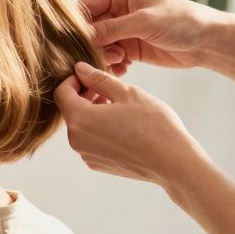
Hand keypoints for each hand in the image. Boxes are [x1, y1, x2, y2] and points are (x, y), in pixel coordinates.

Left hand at [54, 62, 206, 186]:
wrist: (173, 162)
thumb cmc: (152, 124)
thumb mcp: (127, 93)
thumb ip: (98, 79)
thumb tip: (79, 68)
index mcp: (80, 119)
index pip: (62, 92)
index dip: (74, 80)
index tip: (91, 76)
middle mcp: (76, 140)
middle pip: (70, 110)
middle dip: (84, 96)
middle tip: (107, 89)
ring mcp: (86, 155)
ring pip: (81, 126)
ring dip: (92, 113)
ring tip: (118, 107)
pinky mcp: (97, 164)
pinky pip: (90, 141)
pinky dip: (99, 130)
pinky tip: (122, 127)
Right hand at [82, 0, 220, 74]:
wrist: (208, 41)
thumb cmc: (181, 21)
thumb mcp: (145, 21)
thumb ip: (112, 28)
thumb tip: (83, 36)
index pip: (86, 6)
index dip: (76, 23)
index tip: (73, 42)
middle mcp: (119, 9)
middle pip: (89, 27)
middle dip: (91, 43)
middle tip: (104, 55)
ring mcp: (124, 29)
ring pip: (98, 45)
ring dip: (103, 56)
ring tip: (118, 61)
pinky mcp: (130, 47)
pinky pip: (110, 57)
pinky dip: (112, 65)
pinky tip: (123, 69)